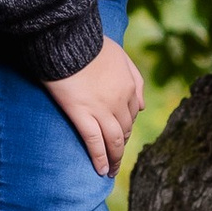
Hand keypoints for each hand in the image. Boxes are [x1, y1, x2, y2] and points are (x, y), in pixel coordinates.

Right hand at [46, 34, 146, 175]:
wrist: (68, 39)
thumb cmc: (90, 43)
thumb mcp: (122, 56)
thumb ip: (135, 80)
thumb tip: (143, 107)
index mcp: (129, 87)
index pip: (132, 115)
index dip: (126, 127)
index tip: (120, 136)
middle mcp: (119, 101)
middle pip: (124, 130)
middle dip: (121, 145)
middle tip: (116, 157)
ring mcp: (100, 109)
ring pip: (113, 140)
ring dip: (114, 158)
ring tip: (110, 172)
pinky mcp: (81, 113)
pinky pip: (93, 141)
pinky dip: (99, 157)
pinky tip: (100, 170)